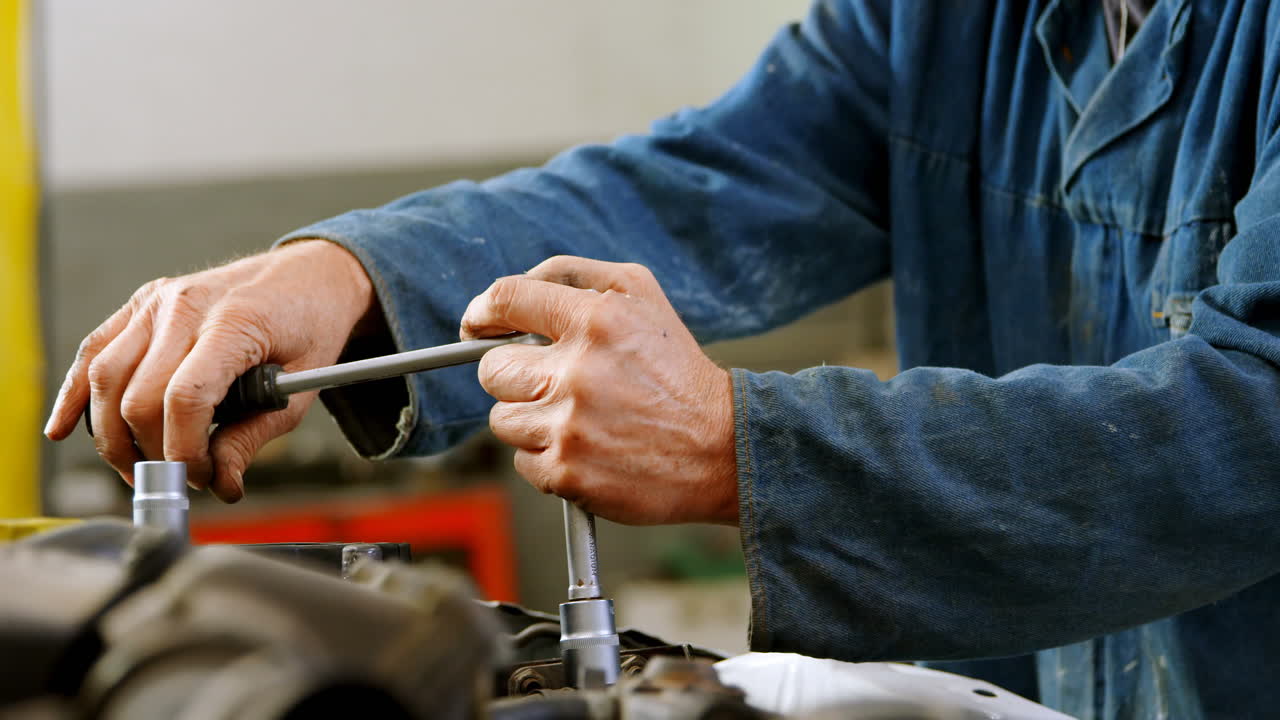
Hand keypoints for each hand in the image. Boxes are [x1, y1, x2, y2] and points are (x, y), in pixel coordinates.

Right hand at [43, 240, 377, 500]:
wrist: (312, 273)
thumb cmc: (311, 324)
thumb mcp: (302, 386)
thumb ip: (255, 436)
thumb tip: (220, 483)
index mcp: (233, 322)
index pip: (184, 399)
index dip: (184, 451)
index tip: (201, 477)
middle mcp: (185, 306)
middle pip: (138, 396)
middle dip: (152, 451)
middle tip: (179, 478)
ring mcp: (157, 301)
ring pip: (105, 377)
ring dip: (112, 434)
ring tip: (138, 467)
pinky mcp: (142, 304)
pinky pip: (95, 351)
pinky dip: (76, 393)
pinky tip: (65, 427)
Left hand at [462, 256, 737, 524]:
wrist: (723, 448)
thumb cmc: (677, 369)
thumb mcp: (641, 295)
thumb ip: (572, 276)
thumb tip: (504, 297)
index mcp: (596, 319)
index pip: (505, 299)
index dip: (483, 313)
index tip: (478, 326)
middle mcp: (578, 371)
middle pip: (492, 369)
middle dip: (517, 375)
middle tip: (554, 382)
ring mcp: (569, 426)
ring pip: (503, 419)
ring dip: (532, 418)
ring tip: (581, 419)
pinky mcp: (566, 473)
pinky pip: (522, 461)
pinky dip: (547, 457)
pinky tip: (588, 448)